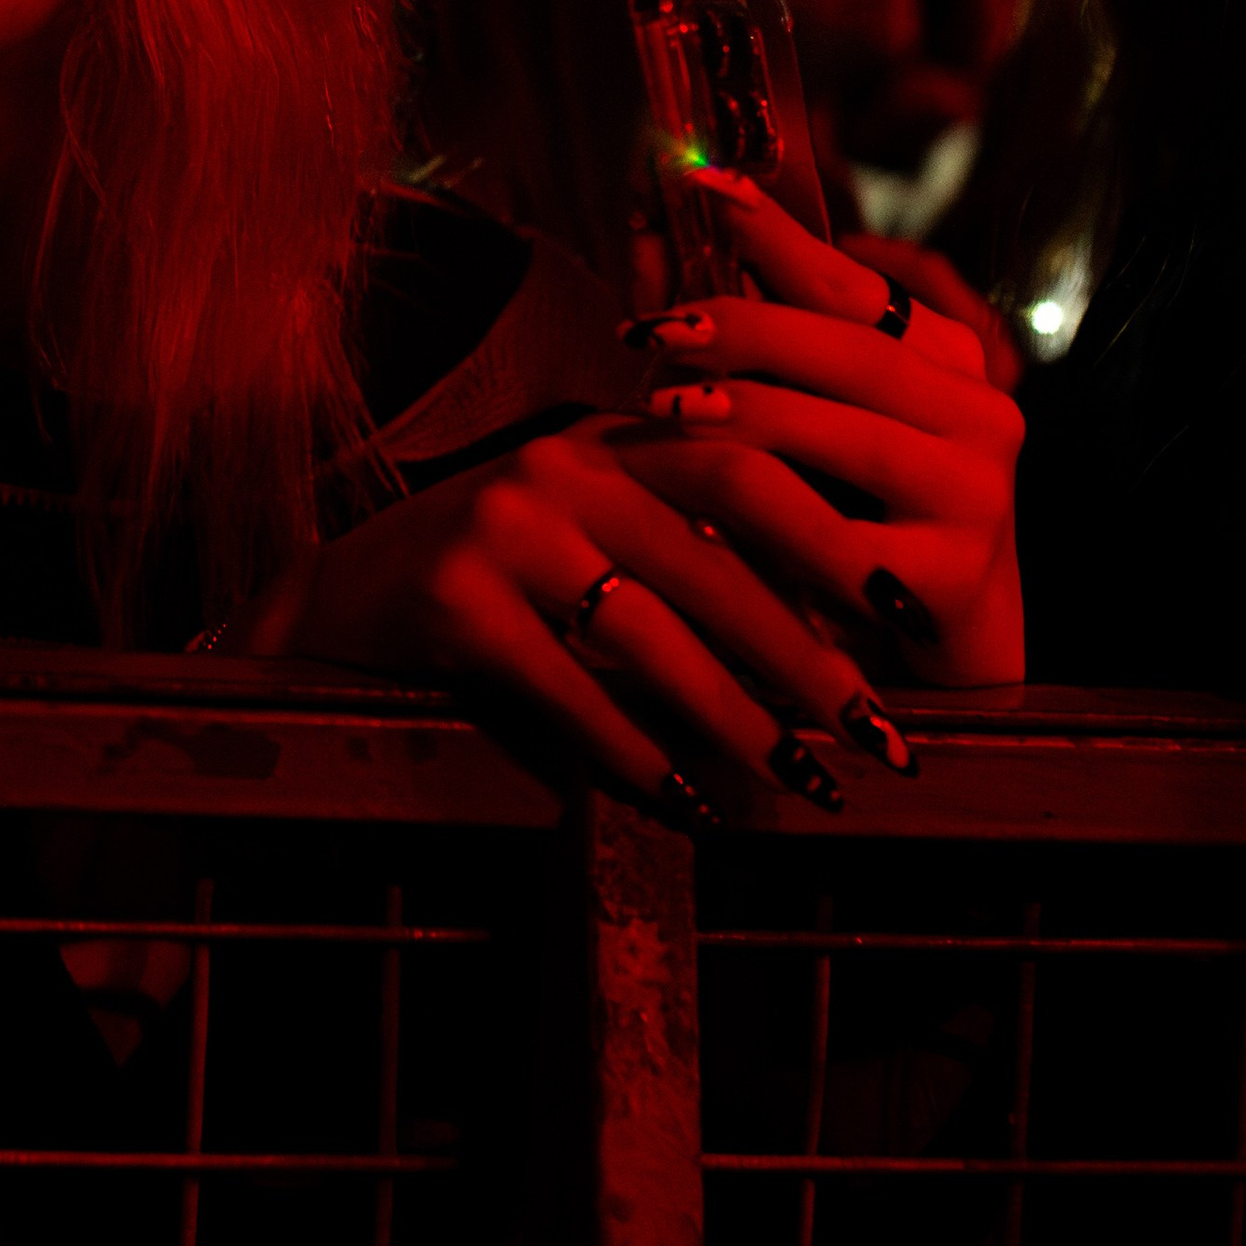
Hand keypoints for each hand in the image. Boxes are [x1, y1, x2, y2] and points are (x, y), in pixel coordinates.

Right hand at [260, 404, 894, 817]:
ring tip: (801, 781)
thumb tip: (835, 628)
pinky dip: (634, 753)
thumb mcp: (591, 530)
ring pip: (649, 631)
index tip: (909, 614)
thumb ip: (687, 544)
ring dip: (736, 717)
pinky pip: (569, 691)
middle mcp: (560, 467)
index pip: (745, 465)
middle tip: (881, 733)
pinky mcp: (453, 603)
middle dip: (809, 651)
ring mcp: (501, 529)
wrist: (336, 602)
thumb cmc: (495, 579)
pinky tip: (688, 805)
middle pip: (715, 553)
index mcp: (609, 440)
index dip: (833, 538)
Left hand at [619, 169, 1023, 684]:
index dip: (778, 235)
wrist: (948, 645)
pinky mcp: (950, 577)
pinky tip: (698, 505)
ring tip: (663, 405)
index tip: (703, 182)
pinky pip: (836, 539)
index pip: (854, 285)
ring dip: (744, 415)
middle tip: (655, 328)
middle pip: (848, 352)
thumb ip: (766, 344)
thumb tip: (666, 238)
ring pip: (841, 435)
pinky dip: (759, 519)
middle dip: (743, 330)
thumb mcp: (824, 418)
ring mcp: (976, 496)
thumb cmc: (862, 515)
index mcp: (953, 361)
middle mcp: (982, 415)